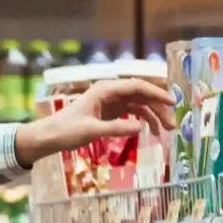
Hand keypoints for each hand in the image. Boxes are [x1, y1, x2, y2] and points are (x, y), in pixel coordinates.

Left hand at [14, 77, 174, 164]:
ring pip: (140, 104)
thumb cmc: (67, 131)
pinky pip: (133, 112)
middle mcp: (111, 92)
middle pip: (142, 95)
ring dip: (154, 116)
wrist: (50, 136)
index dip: (157, 93)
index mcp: (106, 90)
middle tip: (172, 125)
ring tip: (166, 132)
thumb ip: (116, 128)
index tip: (172, 103)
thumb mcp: (91, 131)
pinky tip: (151, 131)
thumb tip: (141, 127)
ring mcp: (112, 101)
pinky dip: (143, 120)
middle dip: (159, 108)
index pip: (137, 86)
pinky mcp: (111, 111)